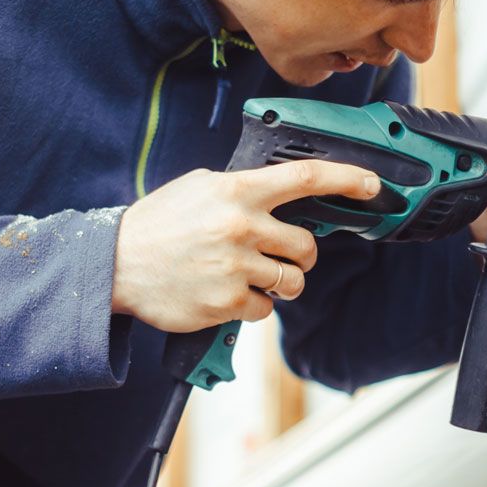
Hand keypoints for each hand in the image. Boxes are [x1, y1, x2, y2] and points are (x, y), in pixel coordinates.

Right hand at [113, 160, 379, 331]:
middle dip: (300, 255)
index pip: (306, 177)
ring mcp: (236, 266)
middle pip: (307, 245)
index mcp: (237, 191)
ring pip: (292, 282)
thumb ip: (241, 189)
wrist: (114, 264)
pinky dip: (252, 306)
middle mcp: (241, 226)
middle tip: (278, 256)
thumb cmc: (157, 225)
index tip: (372, 184)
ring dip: (280, 284)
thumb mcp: (198, 188)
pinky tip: (225, 294)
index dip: (347, 179)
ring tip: (249, 278)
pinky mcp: (228, 302)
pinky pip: (265, 309)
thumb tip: (280, 193)